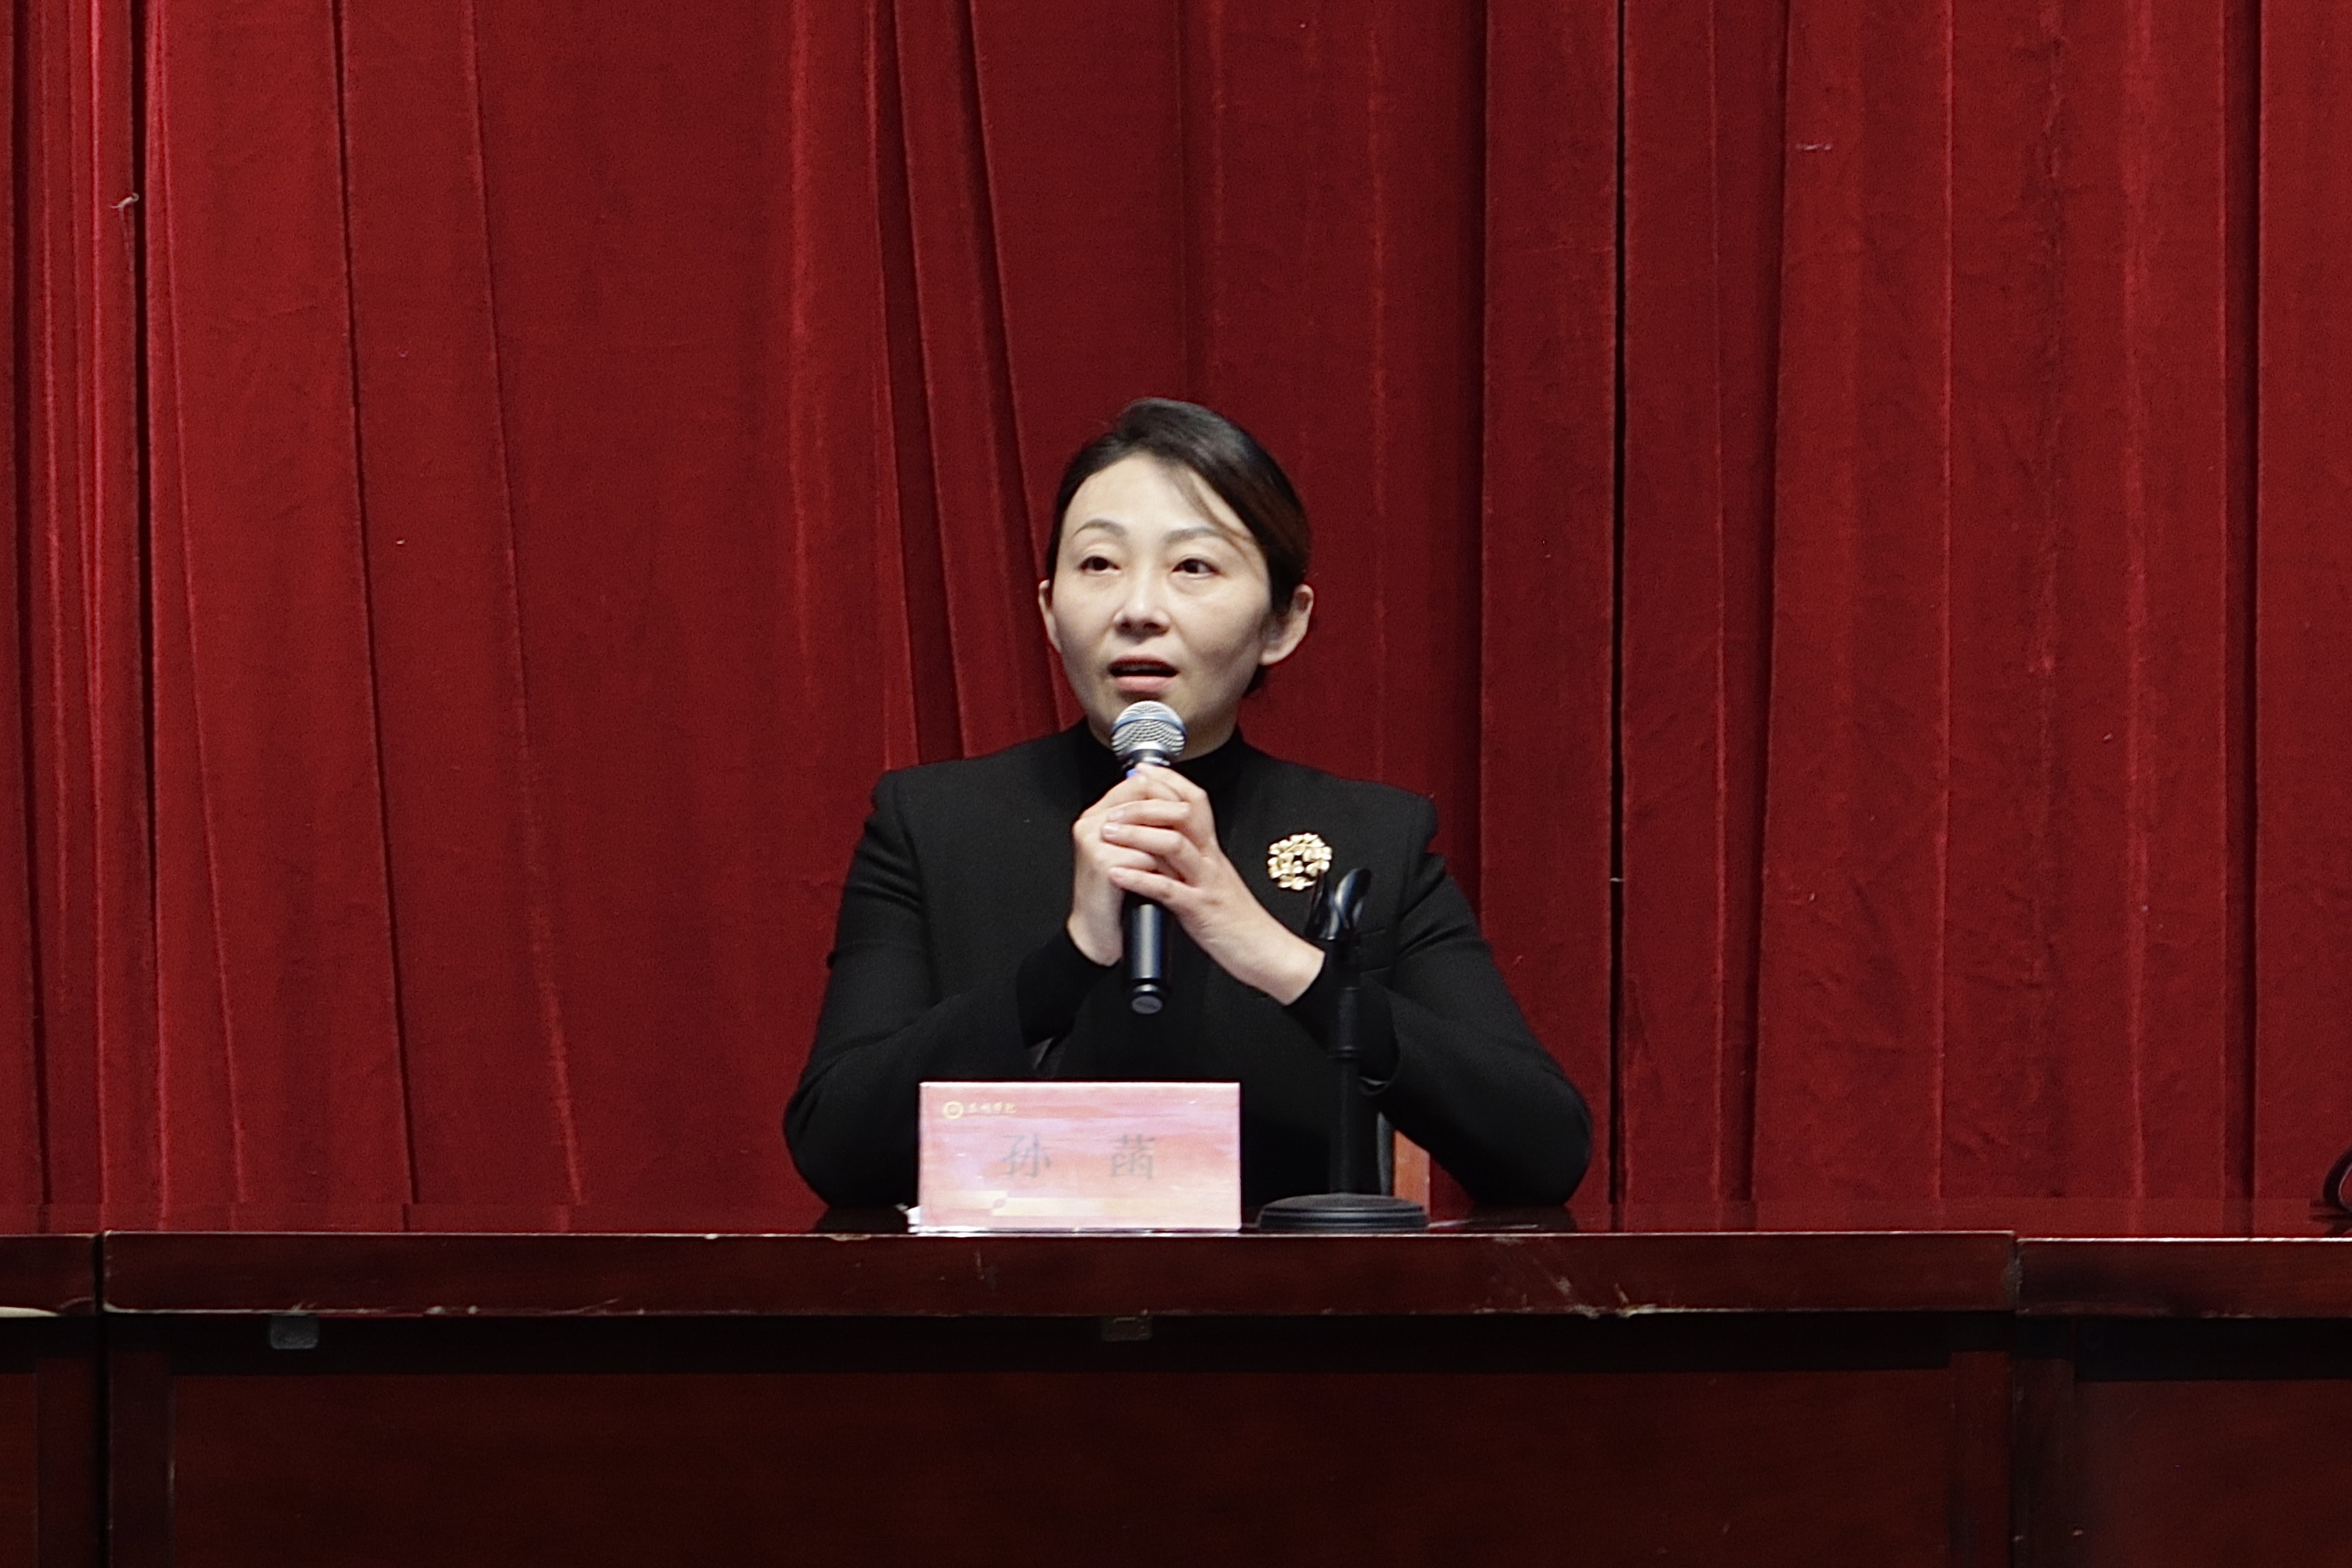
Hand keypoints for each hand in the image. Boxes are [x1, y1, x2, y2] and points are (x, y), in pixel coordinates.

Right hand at [1066, 769, 1169, 964]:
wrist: (1099, 932)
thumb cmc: (1116, 894)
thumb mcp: (1130, 851)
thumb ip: (1144, 824)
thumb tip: (1175, 800)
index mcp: (1097, 814)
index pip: (1139, 783)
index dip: (1169, 792)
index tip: (1186, 807)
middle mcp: (1091, 823)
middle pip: (1144, 798)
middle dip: (1173, 815)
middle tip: (1190, 831)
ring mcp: (1094, 841)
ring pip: (1149, 828)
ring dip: (1169, 846)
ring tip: (1179, 863)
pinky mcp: (1102, 862)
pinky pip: (1146, 857)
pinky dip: (1160, 871)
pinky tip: (1161, 882)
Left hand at [1088, 766, 1325, 1004]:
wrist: (1265, 952)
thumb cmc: (1237, 921)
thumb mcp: (1213, 882)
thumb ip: (1189, 861)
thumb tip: (1159, 843)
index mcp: (1212, 851)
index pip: (1193, 801)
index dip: (1167, 781)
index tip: (1140, 769)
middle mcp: (1210, 860)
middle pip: (1182, 813)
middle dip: (1144, 804)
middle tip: (1113, 808)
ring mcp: (1206, 883)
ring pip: (1174, 844)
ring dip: (1137, 834)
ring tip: (1108, 833)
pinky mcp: (1200, 910)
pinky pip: (1168, 888)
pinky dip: (1140, 878)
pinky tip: (1117, 873)